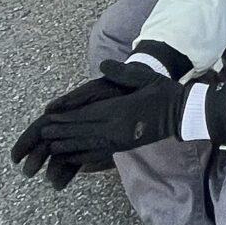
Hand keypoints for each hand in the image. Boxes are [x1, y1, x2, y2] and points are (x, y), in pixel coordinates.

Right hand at [11, 71, 135, 187]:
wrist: (136, 91)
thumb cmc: (113, 87)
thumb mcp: (95, 90)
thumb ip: (73, 99)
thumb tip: (48, 111)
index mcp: (66, 110)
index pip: (40, 127)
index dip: (26, 142)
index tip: (14, 157)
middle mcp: (69, 124)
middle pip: (47, 144)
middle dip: (36, 158)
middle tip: (28, 173)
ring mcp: (80, 135)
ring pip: (60, 155)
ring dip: (54, 169)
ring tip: (52, 183)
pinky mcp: (94, 143)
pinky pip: (77, 160)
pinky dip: (68, 171)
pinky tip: (61, 184)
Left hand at [33, 58, 193, 158]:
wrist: (183, 114)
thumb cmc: (164, 93)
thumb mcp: (145, 77)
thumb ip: (123, 73)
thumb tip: (103, 66)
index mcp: (120, 109)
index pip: (87, 115)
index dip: (66, 118)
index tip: (48, 118)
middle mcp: (116, 127)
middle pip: (83, 132)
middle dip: (62, 133)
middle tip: (42, 135)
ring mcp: (120, 139)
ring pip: (89, 145)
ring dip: (69, 146)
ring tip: (51, 147)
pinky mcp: (125, 146)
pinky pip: (101, 153)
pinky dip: (85, 156)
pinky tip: (74, 157)